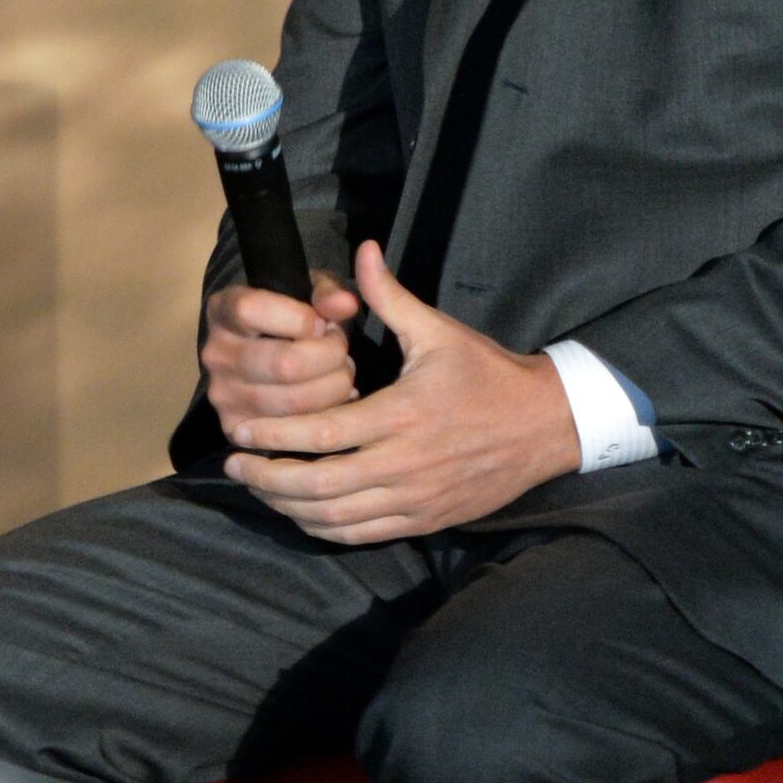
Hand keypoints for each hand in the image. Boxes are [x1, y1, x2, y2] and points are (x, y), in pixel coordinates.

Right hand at [201, 264, 361, 434]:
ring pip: (295, 402)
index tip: (321, 322)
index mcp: (222, 311)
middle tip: (341, 352)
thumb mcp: (308, 293)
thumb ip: (326, 293)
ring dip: (334, 388)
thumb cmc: (292, 317)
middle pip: (284, 364)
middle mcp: (215, 354)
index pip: (251, 310)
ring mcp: (223, 395)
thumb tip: (346, 304)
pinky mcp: (236, 428)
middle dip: (331, 358)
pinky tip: (333, 401)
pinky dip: (326, 416)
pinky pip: (293, 431)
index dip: (300, 317)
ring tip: (340, 374)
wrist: (260, 354)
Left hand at [222, 242, 580, 544]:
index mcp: (401, 416)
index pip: (321, 435)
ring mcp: (416, 499)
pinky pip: (364, 533)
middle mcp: (404, 465)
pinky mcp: (427, 519)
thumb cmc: (487, 374)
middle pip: (319, 485)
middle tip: (234, 463)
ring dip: (289, 506)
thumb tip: (361, 249)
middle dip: (268, 478)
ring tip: (258, 486)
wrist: (548, 424)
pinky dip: (325, 527)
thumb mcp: (438, 332)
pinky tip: (301, 512)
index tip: (239, 430)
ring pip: (337, 517)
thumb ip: (389, 297)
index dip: (272, 437)